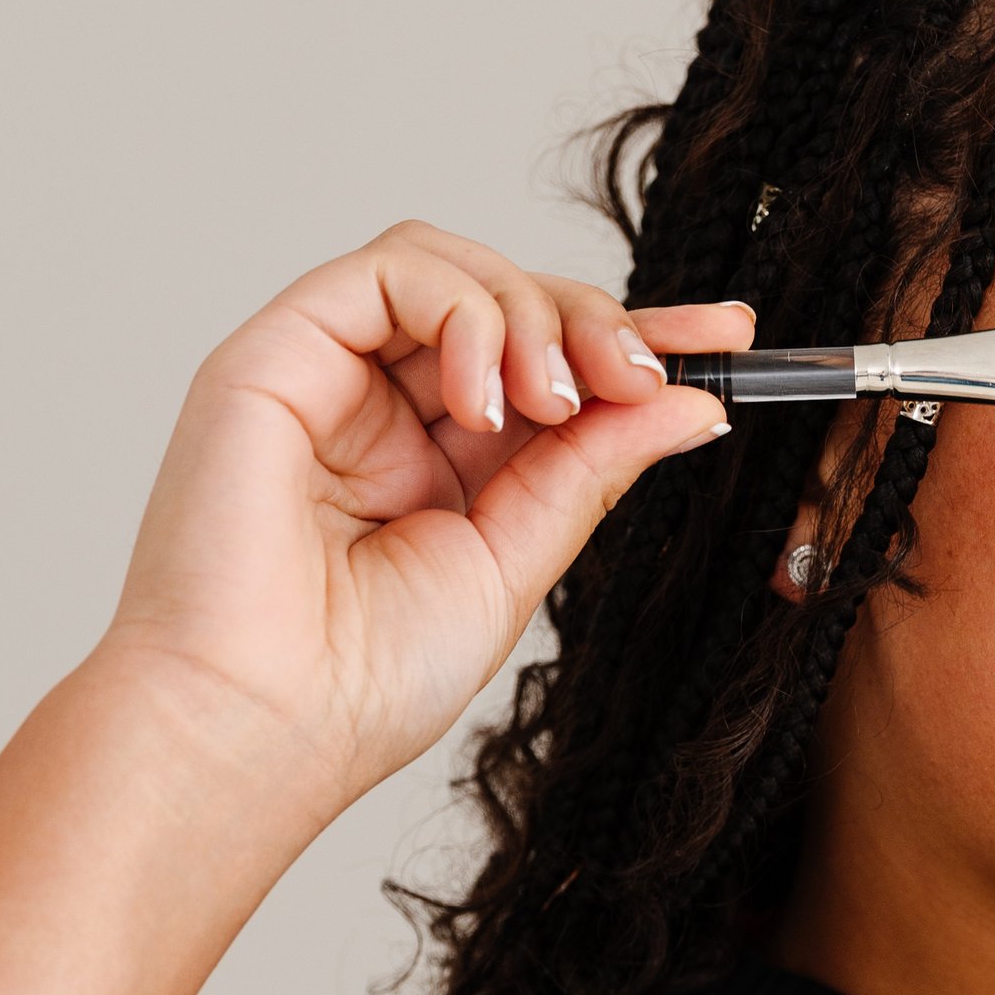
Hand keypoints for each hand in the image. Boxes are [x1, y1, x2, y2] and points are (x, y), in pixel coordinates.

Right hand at [92, 223, 751, 832]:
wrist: (266, 726)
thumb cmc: (363, 682)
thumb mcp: (517, 562)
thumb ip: (591, 470)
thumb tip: (690, 406)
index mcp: (441, 463)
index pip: (547, 367)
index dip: (636, 341)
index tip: (729, 345)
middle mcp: (383, 408)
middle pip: (507, 301)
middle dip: (597, 322)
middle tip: (650, 376)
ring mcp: (328, 375)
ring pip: (452, 268)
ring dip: (534, 315)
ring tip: (560, 402)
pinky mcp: (276, 353)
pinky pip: (389, 272)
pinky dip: (464, 312)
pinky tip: (489, 398)